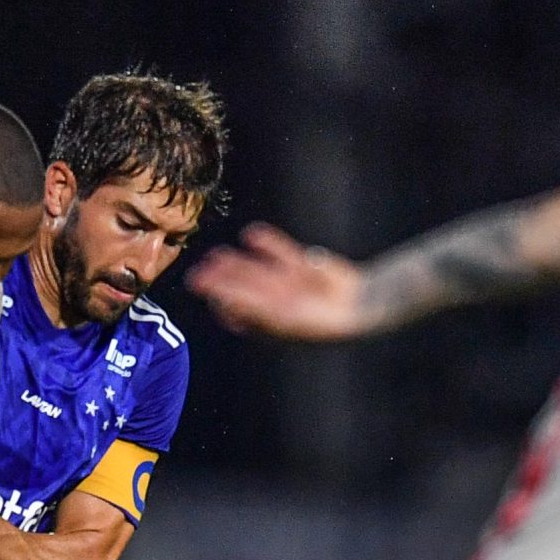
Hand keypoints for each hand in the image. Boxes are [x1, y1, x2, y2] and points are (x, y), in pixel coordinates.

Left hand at [186, 223, 368, 339]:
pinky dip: (269, 244)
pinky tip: (252, 234)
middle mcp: (279, 305)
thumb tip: (218, 299)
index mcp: (272, 324)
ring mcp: (292, 286)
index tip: (203, 290)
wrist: (359, 306)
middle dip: (222, 281)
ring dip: (238, 264)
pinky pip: (283, 254)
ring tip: (218, 254)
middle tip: (200, 269)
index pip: (238, 313)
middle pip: (244, 291)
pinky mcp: (305, 268)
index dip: (219, 301)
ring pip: (259, 272)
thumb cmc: (318, 321)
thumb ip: (249, 306)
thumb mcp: (279, 316)